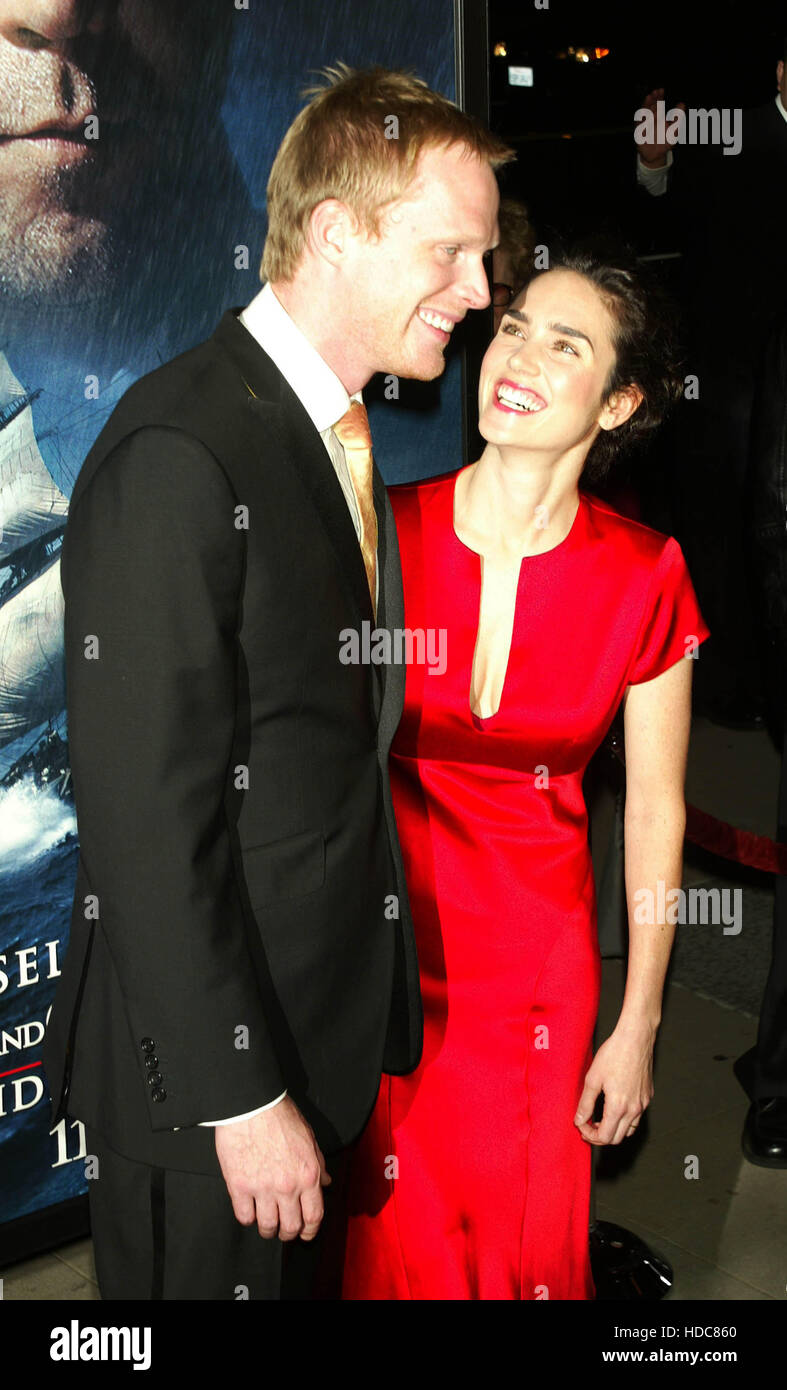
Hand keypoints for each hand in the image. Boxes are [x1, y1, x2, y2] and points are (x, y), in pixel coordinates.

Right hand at [214, 1097, 330, 1239]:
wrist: (251, 1104)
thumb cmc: (280, 1115)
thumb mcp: (309, 1137)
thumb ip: (319, 1163)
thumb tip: (326, 1182)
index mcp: (308, 1174)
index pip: (314, 1216)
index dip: (310, 1231)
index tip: (305, 1234)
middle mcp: (288, 1186)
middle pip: (290, 1227)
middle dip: (288, 1233)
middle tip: (284, 1230)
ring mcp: (262, 1188)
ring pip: (267, 1226)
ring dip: (268, 1229)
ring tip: (265, 1223)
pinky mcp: (239, 1186)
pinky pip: (244, 1216)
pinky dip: (247, 1218)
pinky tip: (249, 1210)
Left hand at [574, 1019, 656, 1144]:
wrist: (635, 1038)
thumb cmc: (614, 1054)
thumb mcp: (593, 1079)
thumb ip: (585, 1103)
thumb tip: (579, 1120)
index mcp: (618, 1107)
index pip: (604, 1137)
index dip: (589, 1135)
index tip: (581, 1125)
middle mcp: (634, 1110)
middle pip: (616, 1138)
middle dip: (600, 1136)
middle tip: (587, 1125)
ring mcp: (643, 1104)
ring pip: (628, 1131)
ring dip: (613, 1130)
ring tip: (600, 1119)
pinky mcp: (647, 1097)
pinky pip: (636, 1118)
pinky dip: (624, 1121)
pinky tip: (614, 1109)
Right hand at [636, 88, 685, 166]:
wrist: (657, 156)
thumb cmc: (665, 142)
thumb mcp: (674, 130)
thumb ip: (678, 118)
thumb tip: (682, 104)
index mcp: (658, 117)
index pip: (658, 104)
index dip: (659, 97)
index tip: (661, 90)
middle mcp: (650, 119)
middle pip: (650, 107)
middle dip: (652, 99)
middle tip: (654, 92)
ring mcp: (644, 126)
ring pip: (644, 113)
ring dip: (646, 106)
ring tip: (648, 97)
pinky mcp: (639, 134)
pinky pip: (639, 126)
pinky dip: (641, 119)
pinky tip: (644, 114)